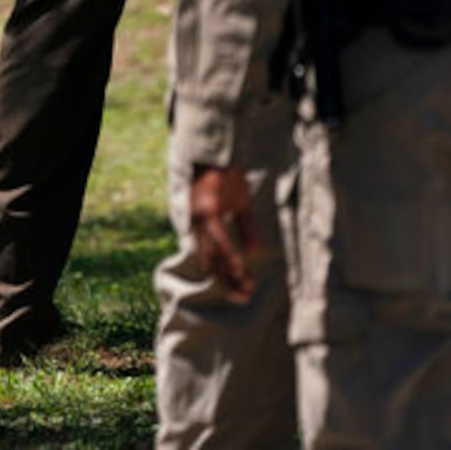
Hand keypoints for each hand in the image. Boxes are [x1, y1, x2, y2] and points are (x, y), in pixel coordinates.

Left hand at [188, 165, 259, 298]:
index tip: (240, 292)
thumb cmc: (228, 177)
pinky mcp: (208, 208)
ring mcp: (200, 217)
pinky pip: (219, 237)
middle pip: (210, 262)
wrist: (221, 151)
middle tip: (243, 299)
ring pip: (214, 254)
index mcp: (202, 225)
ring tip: (244, 290)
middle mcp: (197, 224)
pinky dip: (229, 254)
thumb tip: (254, 253)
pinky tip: (239, 267)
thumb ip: (245, 230)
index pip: (211, 259)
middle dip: (226, 282)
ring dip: (230, 274)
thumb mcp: (240, 206)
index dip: (225, 277)